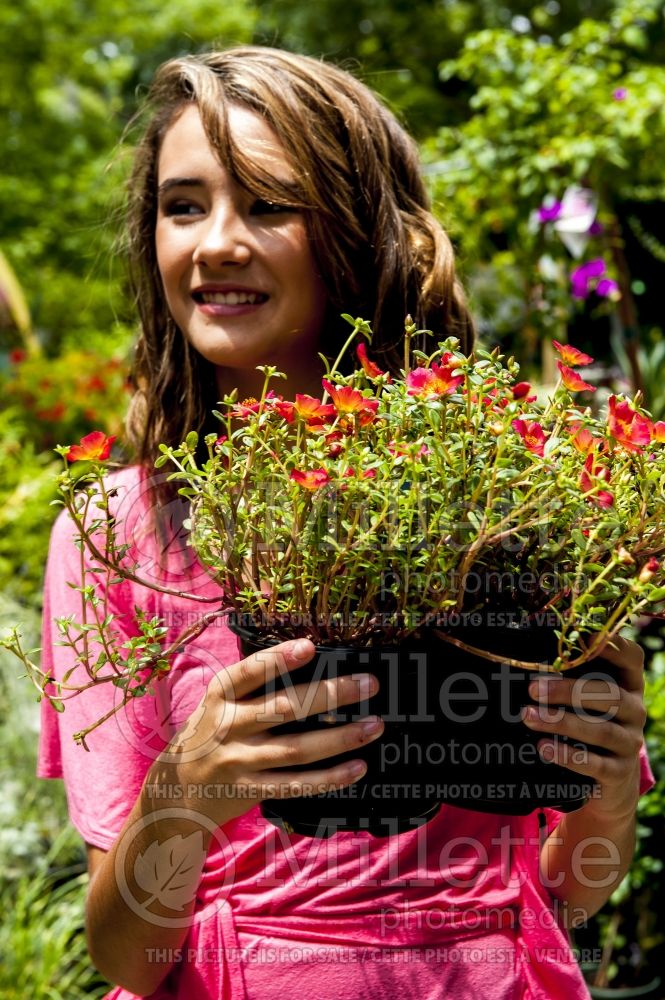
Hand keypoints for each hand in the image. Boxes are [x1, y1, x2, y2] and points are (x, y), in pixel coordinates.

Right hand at [152, 638, 383, 825]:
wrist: (175, 792)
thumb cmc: (209, 733)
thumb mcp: (219, 703)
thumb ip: (254, 686)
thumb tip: (310, 658)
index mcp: (220, 695)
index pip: (249, 672)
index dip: (278, 660)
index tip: (309, 646)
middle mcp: (228, 726)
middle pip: (284, 708)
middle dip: (330, 695)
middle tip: (369, 683)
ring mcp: (239, 761)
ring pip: (296, 749)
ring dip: (339, 738)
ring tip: (375, 725)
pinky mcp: (249, 790)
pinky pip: (295, 785)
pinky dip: (328, 778)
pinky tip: (357, 768)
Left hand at [522, 634, 646, 821]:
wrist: (610, 780)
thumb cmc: (591, 724)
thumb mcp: (589, 699)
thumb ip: (573, 676)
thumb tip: (527, 653)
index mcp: (629, 684)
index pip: (631, 658)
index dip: (613, 646)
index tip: (585, 636)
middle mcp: (635, 711)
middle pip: (609, 695)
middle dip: (568, 690)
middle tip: (533, 689)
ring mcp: (630, 743)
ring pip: (600, 730)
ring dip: (561, 722)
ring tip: (528, 716)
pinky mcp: (619, 772)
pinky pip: (596, 764)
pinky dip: (568, 755)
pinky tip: (543, 747)